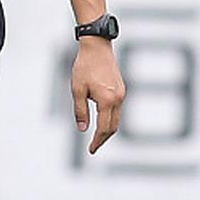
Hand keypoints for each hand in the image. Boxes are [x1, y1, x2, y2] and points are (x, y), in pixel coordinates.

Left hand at [72, 37, 124, 154]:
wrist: (97, 49)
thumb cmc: (84, 67)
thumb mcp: (77, 90)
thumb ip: (80, 111)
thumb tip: (83, 129)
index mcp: (107, 100)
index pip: (104, 128)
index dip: (97, 141)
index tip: (90, 150)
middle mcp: (118, 99)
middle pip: (113, 127)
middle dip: (103, 139)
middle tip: (93, 147)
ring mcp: (121, 94)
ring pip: (117, 119)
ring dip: (108, 130)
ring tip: (96, 138)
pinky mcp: (121, 90)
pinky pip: (117, 110)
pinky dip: (110, 120)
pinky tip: (101, 122)